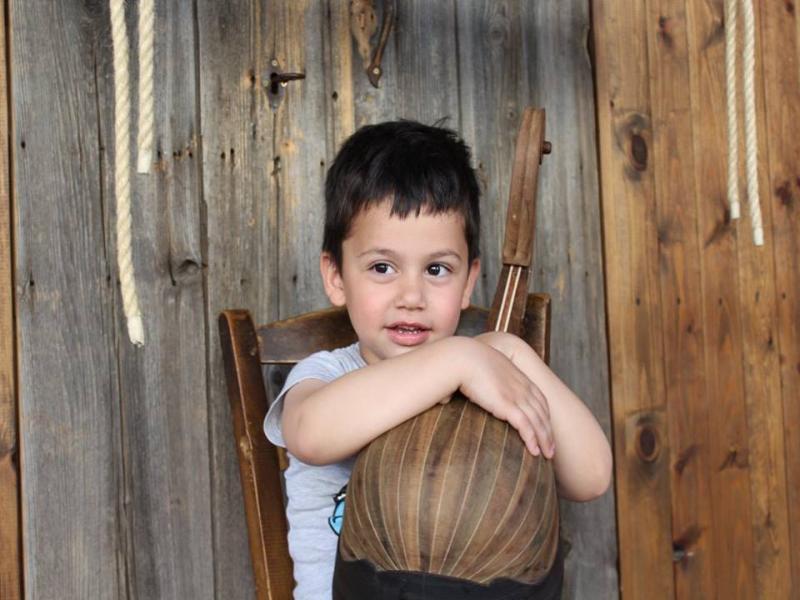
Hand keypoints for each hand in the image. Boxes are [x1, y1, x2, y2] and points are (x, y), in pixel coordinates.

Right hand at [456, 337, 553, 457]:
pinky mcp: (507, 405)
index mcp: (519, 377)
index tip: (546, 427)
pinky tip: (534, 451)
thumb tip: (477, 385)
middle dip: (548, 431)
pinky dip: (532, 439)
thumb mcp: (487, 366)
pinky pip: (525, 426)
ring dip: (544, 440)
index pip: (539, 399)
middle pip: (542, 412)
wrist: (464, 358)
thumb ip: (489, 377)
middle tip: (551, 447)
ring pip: (537, 422)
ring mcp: (516, 396)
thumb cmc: (468, 361)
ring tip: (548, 454)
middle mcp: (522, 387)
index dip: (544, 414)